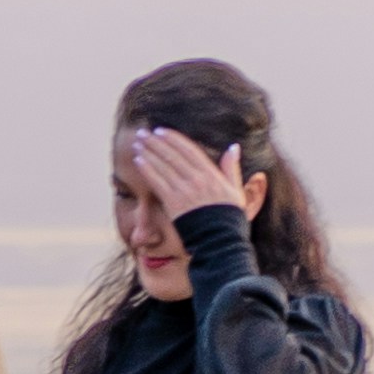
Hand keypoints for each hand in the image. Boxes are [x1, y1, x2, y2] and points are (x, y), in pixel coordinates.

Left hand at [124, 125, 254, 225]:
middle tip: (143, 133)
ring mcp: (185, 191)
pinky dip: (147, 169)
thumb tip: (233, 147)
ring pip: (163, 165)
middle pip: (173, 155)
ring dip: (148, 152)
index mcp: (212, 175)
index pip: (189, 150)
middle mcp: (198, 179)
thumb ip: (232, 168)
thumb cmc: (229, 220)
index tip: (161, 131)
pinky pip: (157, 182)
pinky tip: (138, 160)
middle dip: (156, 142)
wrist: (221, 242)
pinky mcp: (174, 203)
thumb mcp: (236, 192)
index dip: (173, 139)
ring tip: (137, 143)